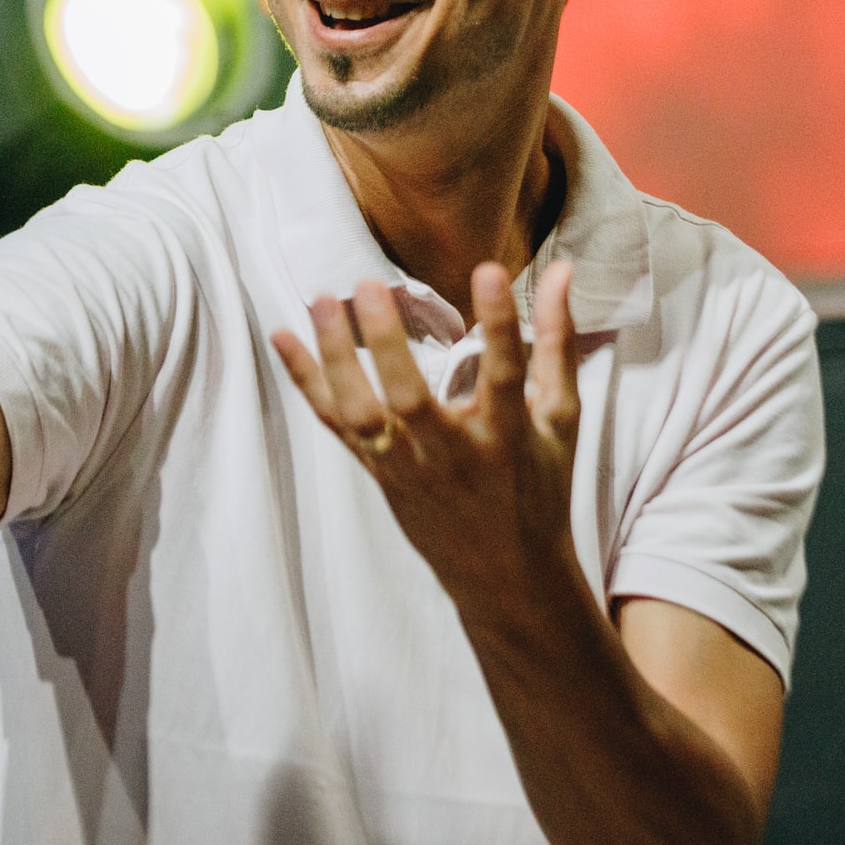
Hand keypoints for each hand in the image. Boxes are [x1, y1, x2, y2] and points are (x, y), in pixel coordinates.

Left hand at [271, 261, 584, 620]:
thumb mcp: (562, 420)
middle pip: (411, 399)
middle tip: (371, 283)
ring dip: (336, 358)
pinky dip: (306, 382)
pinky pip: (336, 425)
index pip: (504, 374)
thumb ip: (557, 342)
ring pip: (361, 414)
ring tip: (324, 300)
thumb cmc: (540, 486)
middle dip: (388, 343)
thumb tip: (561, 269)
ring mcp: (407, 467)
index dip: (499, 324)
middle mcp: (451, 454)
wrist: (506, 575)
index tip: (489, 270)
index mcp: (506, 437)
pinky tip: (283, 336)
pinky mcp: (378, 473)